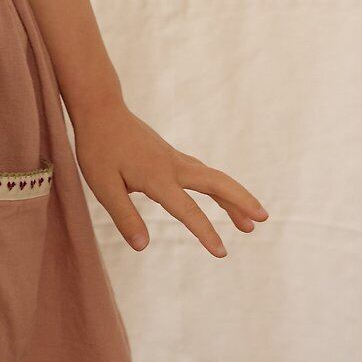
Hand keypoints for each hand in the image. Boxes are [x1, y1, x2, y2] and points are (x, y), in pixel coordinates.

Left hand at [70, 98, 268, 255]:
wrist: (100, 109)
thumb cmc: (98, 148)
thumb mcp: (103, 186)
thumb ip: (124, 216)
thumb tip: (142, 246)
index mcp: (157, 177)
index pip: (187, 209)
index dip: (205, 232)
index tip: (222, 252)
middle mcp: (173, 166)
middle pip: (217, 183)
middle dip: (241, 202)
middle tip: (263, 220)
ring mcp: (175, 159)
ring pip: (213, 178)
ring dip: (234, 197)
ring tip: (251, 221)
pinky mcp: (172, 156)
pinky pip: (203, 173)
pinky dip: (218, 187)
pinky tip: (221, 197)